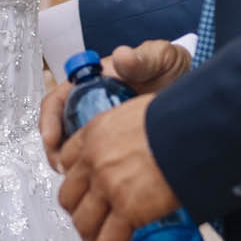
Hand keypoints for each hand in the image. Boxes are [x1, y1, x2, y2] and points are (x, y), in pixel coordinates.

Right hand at [40, 42, 190, 170]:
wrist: (192, 88)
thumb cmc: (169, 69)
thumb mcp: (158, 59)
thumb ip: (142, 58)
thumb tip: (123, 58)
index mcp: (91, 83)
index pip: (57, 101)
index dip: (48, 121)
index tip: (51, 138)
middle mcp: (90, 105)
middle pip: (59, 131)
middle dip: (56, 152)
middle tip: (63, 168)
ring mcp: (102, 127)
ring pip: (75, 150)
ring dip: (73, 166)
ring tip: (82, 179)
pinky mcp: (115, 146)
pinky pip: (97, 162)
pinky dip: (95, 174)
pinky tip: (105, 182)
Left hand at [56, 91, 182, 240]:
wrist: (195, 130)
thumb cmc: (179, 118)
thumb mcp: (141, 113)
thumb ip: (132, 131)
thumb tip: (148, 143)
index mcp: (96, 132)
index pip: (67, 159)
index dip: (73, 178)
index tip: (80, 188)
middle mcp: (95, 160)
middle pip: (69, 196)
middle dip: (77, 212)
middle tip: (89, 221)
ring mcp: (108, 186)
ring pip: (84, 223)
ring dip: (89, 239)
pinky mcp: (127, 210)